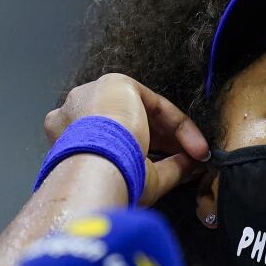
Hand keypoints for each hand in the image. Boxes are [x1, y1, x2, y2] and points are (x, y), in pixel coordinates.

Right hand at [44, 73, 209, 205]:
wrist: (95, 166)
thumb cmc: (108, 181)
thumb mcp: (142, 179)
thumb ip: (167, 170)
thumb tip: (191, 167)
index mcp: (68, 141)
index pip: (116, 144)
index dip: (150, 157)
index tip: (176, 169)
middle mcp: (74, 116)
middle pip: (129, 126)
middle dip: (164, 145)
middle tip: (189, 162)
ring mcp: (91, 96)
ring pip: (142, 113)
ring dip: (174, 136)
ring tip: (196, 156)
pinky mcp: (113, 84)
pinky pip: (153, 103)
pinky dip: (177, 124)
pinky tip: (195, 146)